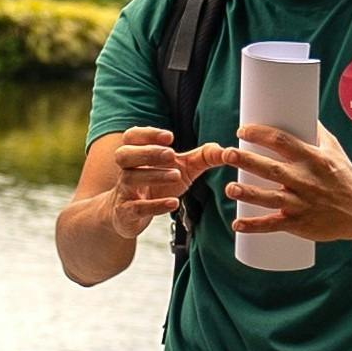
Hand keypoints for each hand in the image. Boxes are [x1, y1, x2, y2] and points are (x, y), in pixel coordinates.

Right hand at [101, 127, 232, 238]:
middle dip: (148, 152)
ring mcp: (124, 192)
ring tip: (176, 175)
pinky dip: (155, 205)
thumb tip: (226, 150)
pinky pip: (136, 207)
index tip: (170, 137)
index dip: (148, 134)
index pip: (132, 136)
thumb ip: (202, 158)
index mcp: (136, 155)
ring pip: (130, 179)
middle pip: (125, 154)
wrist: (131, 216)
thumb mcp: (182, 169)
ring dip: (154, 175)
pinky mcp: (127, 213)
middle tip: (171, 154)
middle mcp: (126, 171)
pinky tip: (173, 202)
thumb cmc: (157, 186)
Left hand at [227, 118, 351, 243]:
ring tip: (229, 188)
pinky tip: (237, 224)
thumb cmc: (347, 178)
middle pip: (271, 168)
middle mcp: (306, 180)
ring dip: (248, 193)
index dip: (260, 134)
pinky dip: (255, 226)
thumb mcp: (335, 151)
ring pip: (269, 197)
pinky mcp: (300, 223)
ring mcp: (301, 203)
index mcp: (313, 159)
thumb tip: (304, 113)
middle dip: (246, 161)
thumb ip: (317, 133)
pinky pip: (273, 225)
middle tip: (227, 154)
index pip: (282, 141)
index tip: (242, 131)